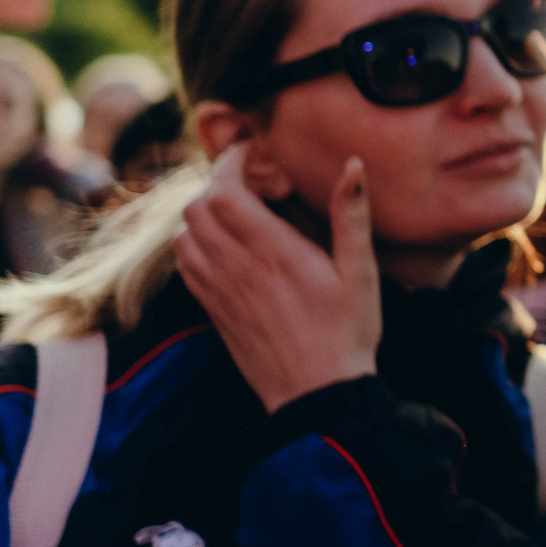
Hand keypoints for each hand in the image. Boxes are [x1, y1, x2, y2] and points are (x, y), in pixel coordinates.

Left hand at [177, 149, 381, 413]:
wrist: (316, 394)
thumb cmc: (347, 331)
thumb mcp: (360, 271)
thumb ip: (352, 216)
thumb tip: (353, 165)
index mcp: (272, 251)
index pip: (225, 191)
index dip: (230, 163)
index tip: (251, 152)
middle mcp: (236, 267)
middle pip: (197, 208)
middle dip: (217, 184)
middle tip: (248, 181)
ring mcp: (220, 291)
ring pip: (184, 235)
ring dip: (203, 214)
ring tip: (235, 211)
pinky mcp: (215, 312)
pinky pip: (186, 266)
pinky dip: (194, 244)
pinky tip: (224, 247)